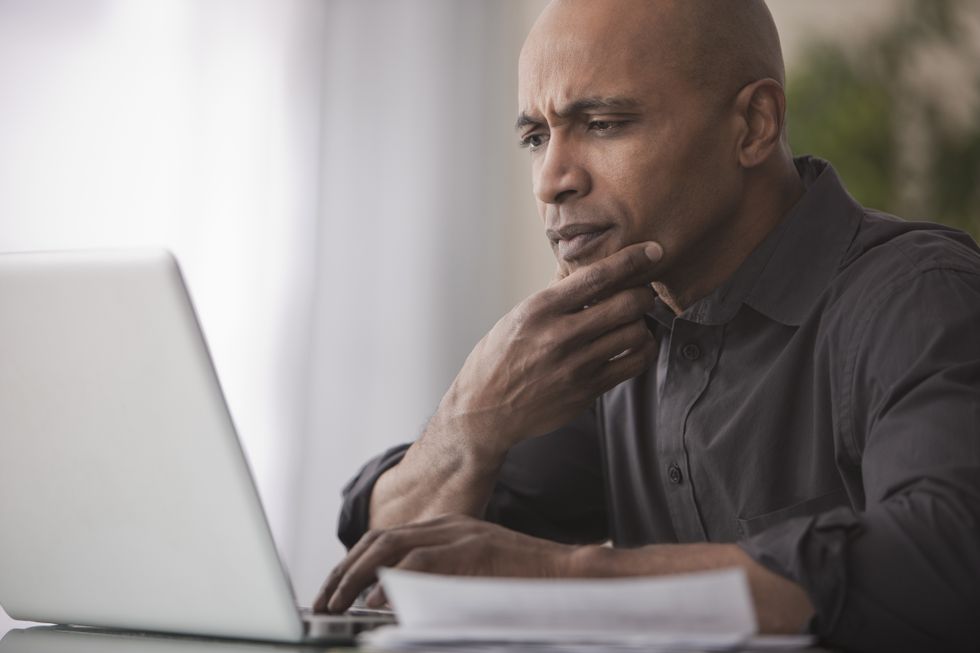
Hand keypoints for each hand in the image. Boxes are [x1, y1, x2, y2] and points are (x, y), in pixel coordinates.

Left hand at [313, 514, 577, 613]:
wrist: (567, 573)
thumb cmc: (525, 582)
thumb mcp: (473, 575)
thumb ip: (437, 578)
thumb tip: (394, 599)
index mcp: (445, 529)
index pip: (384, 540)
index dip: (353, 565)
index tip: (333, 590)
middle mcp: (446, 526)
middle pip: (378, 540)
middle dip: (344, 572)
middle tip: (323, 601)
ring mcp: (458, 535)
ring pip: (390, 546)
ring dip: (357, 576)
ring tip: (336, 603)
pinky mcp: (470, 550)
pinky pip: (420, 562)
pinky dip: (392, 580)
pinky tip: (373, 601)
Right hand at [433, 241, 662, 458]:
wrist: (486, 409)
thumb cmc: (500, 357)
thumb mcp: (518, 316)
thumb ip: (555, 293)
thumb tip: (584, 265)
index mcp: (540, 309)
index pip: (595, 276)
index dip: (631, 260)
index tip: (652, 250)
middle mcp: (559, 336)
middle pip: (626, 304)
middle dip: (642, 294)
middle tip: (642, 293)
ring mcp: (576, 366)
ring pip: (635, 334)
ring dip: (643, 323)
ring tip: (634, 321)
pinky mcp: (587, 390)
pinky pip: (633, 364)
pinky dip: (643, 350)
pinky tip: (636, 345)